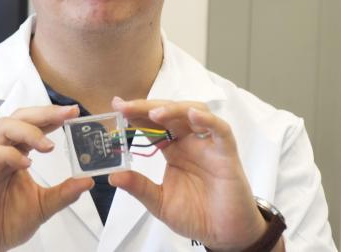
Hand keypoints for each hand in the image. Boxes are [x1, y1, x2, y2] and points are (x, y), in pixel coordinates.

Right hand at [0, 105, 93, 251]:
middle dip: (43, 114)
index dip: (51, 116)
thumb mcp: (42, 206)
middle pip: (18, 117)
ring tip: (49, 145)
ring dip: (28, 131)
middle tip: (66, 115)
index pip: (32, 125)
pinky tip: (25, 164)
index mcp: (14, 154)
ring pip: (2, 127)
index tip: (73, 113)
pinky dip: (9, 154)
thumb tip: (87, 180)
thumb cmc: (4, 223)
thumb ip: (64, 192)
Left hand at [109, 98, 270, 250]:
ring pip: (193, 112)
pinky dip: (208, 120)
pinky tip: (193, 115)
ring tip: (154, 114)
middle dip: (147, 107)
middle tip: (126, 107)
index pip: (152, 124)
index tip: (116, 105)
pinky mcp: (227, 153)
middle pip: (169, 113)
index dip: (135, 114)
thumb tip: (113, 176)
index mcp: (173, 149)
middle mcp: (190, 141)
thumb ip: (139, 187)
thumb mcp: (160, 202)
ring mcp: (208, 144)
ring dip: (174, 109)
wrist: (224, 234)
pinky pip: (220, 130)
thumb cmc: (196, 215)